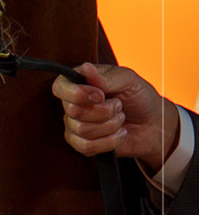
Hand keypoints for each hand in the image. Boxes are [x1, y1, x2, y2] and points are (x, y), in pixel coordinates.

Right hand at [53, 61, 173, 168]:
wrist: (153, 123)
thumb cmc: (139, 97)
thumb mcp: (129, 80)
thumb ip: (106, 77)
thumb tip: (86, 68)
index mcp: (80, 83)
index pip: (60, 87)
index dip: (78, 93)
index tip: (100, 95)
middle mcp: (73, 104)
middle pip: (74, 111)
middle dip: (105, 110)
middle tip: (119, 106)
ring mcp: (75, 125)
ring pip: (83, 129)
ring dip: (111, 125)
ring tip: (120, 119)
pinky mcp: (82, 144)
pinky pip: (87, 146)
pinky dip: (110, 141)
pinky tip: (119, 133)